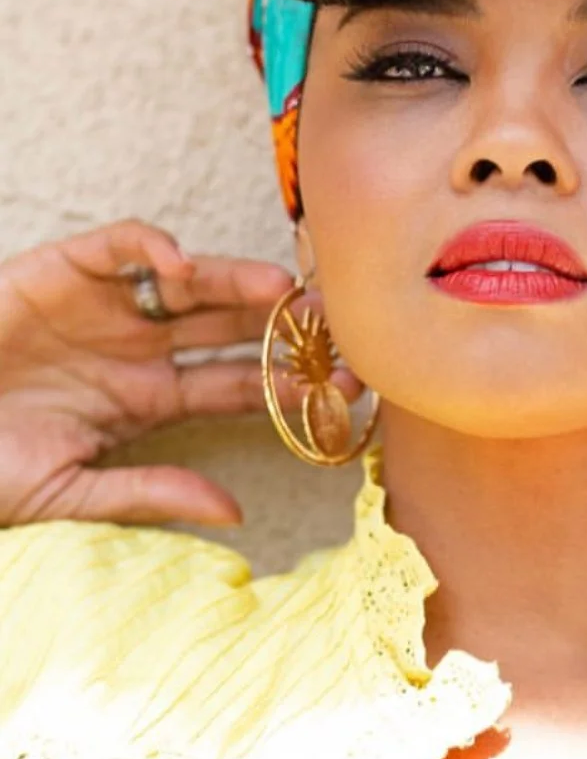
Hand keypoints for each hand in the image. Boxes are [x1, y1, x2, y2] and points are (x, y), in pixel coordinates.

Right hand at [0, 219, 355, 527]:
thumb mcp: (71, 492)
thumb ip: (151, 492)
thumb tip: (234, 512)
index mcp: (151, 400)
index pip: (238, 385)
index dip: (292, 384)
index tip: (349, 388)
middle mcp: (143, 348)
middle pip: (231, 327)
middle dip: (284, 325)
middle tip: (338, 326)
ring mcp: (109, 308)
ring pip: (191, 283)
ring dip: (237, 283)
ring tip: (282, 292)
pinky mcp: (65, 271)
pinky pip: (121, 247)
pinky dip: (151, 247)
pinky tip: (182, 264)